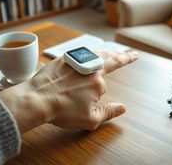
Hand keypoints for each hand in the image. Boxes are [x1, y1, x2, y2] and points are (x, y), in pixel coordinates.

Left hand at [0, 51, 137, 133]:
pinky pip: (82, 53)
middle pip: (112, 59)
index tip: (97, 96)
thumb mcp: (89, 119)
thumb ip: (109, 113)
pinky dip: (90, 53)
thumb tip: (123, 108)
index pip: (105, 85)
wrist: (38, 99)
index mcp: (98, 82)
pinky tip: (92, 53)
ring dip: (109, 53)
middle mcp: (90, 68)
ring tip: (115, 52)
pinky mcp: (66, 58)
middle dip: (124, 56)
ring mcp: (78, 61)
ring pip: (98, 54)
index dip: (98, 94)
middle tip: (133, 54)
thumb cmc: (62, 110)